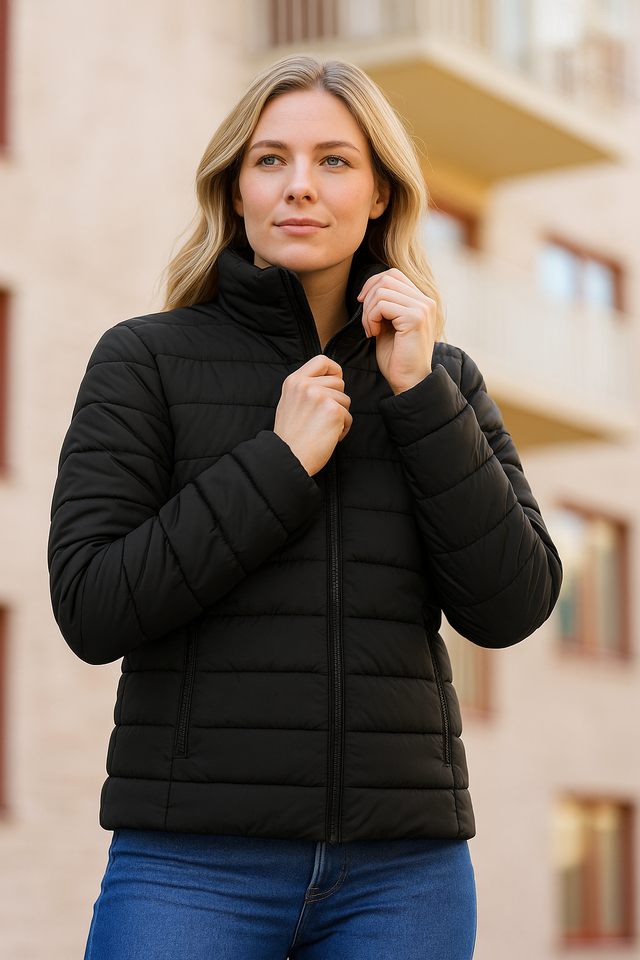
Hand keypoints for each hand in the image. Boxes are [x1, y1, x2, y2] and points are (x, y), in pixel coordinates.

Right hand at [274, 356, 351, 475]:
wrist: (286, 458)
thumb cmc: (290, 437)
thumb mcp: (289, 402)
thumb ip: (305, 389)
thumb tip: (330, 381)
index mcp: (294, 381)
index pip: (322, 360)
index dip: (334, 370)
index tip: (334, 384)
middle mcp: (306, 385)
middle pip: (339, 382)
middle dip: (337, 400)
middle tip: (324, 417)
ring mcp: (320, 396)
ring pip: (346, 400)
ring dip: (340, 416)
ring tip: (324, 429)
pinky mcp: (333, 411)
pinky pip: (349, 416)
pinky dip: (343, 429)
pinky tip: (329, 437)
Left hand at [358, 268, 435, 394]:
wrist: (409, 382)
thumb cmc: (397, 357)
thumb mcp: (389, 325)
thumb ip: (385, 305)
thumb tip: (369, 289)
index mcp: (421, 301)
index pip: (393, 275)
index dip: (372, 284)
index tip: (362, 303)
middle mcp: (425, 301)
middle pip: (387, 278)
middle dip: (368, 298)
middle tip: (366, 322)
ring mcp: (422, 308)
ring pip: (382, 291)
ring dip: (368, 311)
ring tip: (370, 330)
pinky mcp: (415, 318)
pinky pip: (382, 305)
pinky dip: (371, 318)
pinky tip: (373, 334)